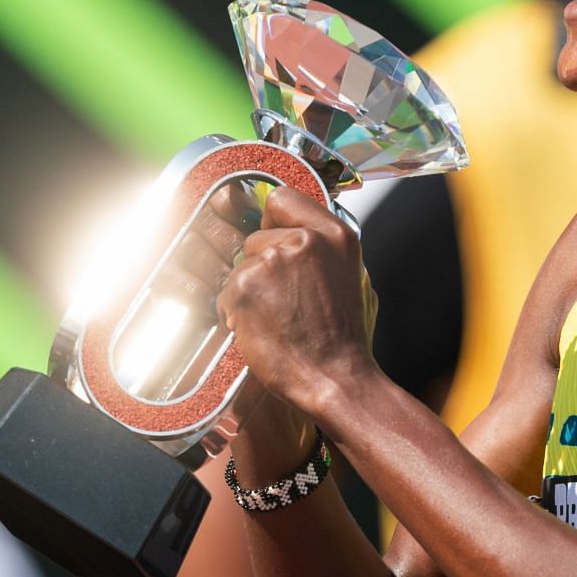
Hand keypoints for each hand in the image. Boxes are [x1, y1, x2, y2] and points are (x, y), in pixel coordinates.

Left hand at [217, 185, 376, 414]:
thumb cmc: (343, 338)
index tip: (273, 240)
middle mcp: (305, 241)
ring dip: (248, 291)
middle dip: (261, 266)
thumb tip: (295, 236)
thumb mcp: (350, 278)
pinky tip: (261, 329)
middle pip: (257, 237)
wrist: (335, 377)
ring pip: (240, 267)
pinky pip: (225, 293)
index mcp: (335, 235)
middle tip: (283, 300)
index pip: (283, 199)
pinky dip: (235, 312)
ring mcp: (273, 261)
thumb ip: (322, 251)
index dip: (272, 222)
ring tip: (275, 318)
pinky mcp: (244, 286)